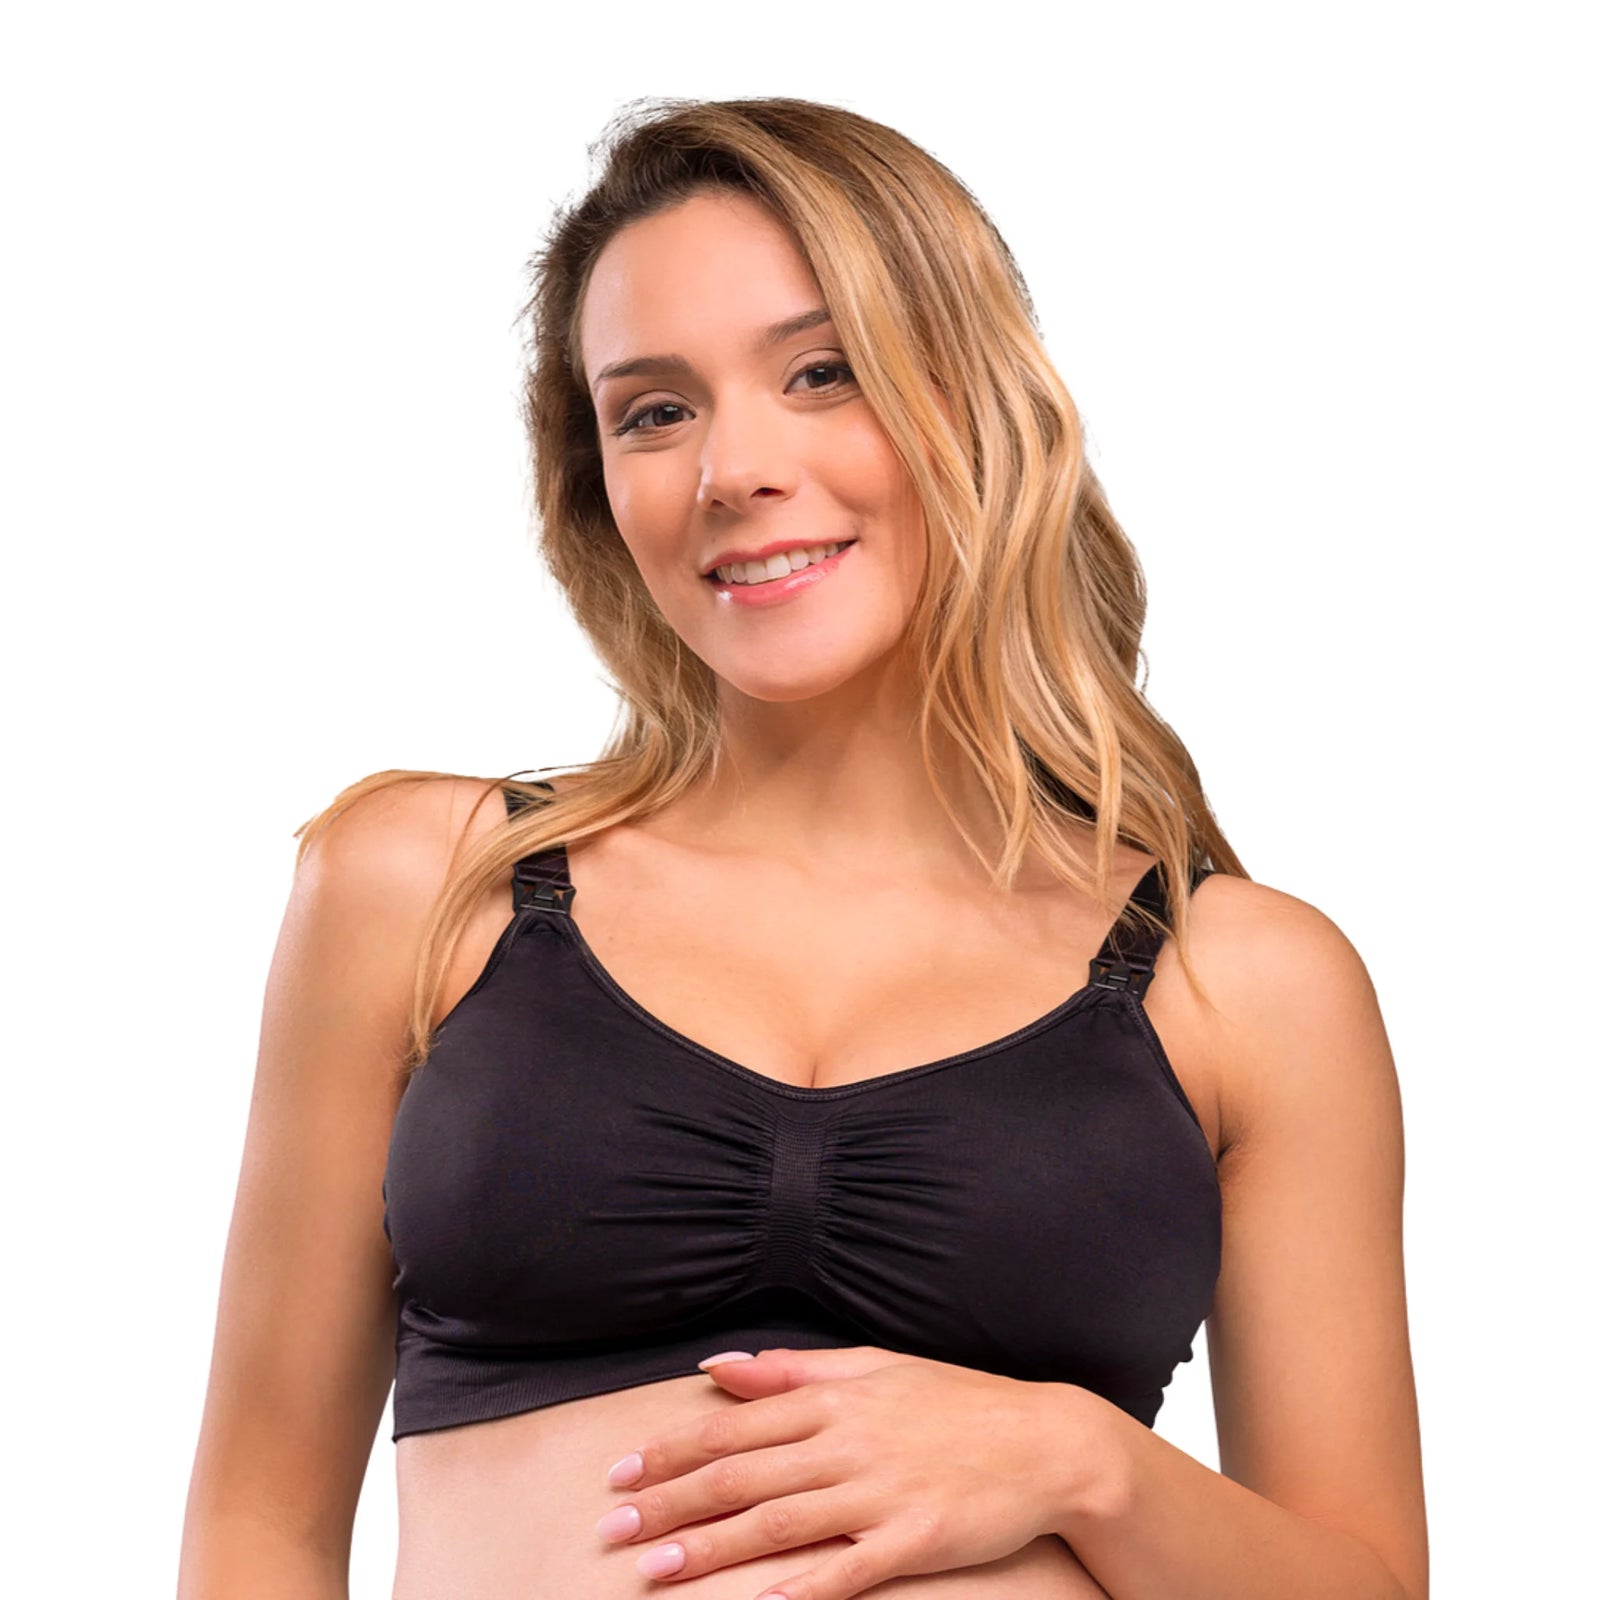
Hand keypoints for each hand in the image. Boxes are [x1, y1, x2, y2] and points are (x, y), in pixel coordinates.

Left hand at [595, 1345, 1105, 1599]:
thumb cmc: (954, 1403)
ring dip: (710, 1549)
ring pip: (777, 1522)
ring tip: (654, 1570)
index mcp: (834, 1398)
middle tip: (614, 1531)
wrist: (1045, 1441)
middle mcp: (847, 1442)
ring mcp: (879, 1493)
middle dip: (670, 1504)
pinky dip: (797, 1589)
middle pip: (742, 1475)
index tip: (622, 1472)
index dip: (673, 1451)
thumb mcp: (873, 1367)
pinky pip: (845, 1570)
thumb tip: (717, 1367)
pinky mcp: (912, 1540)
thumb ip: (792, 1370)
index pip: (734, 1424)